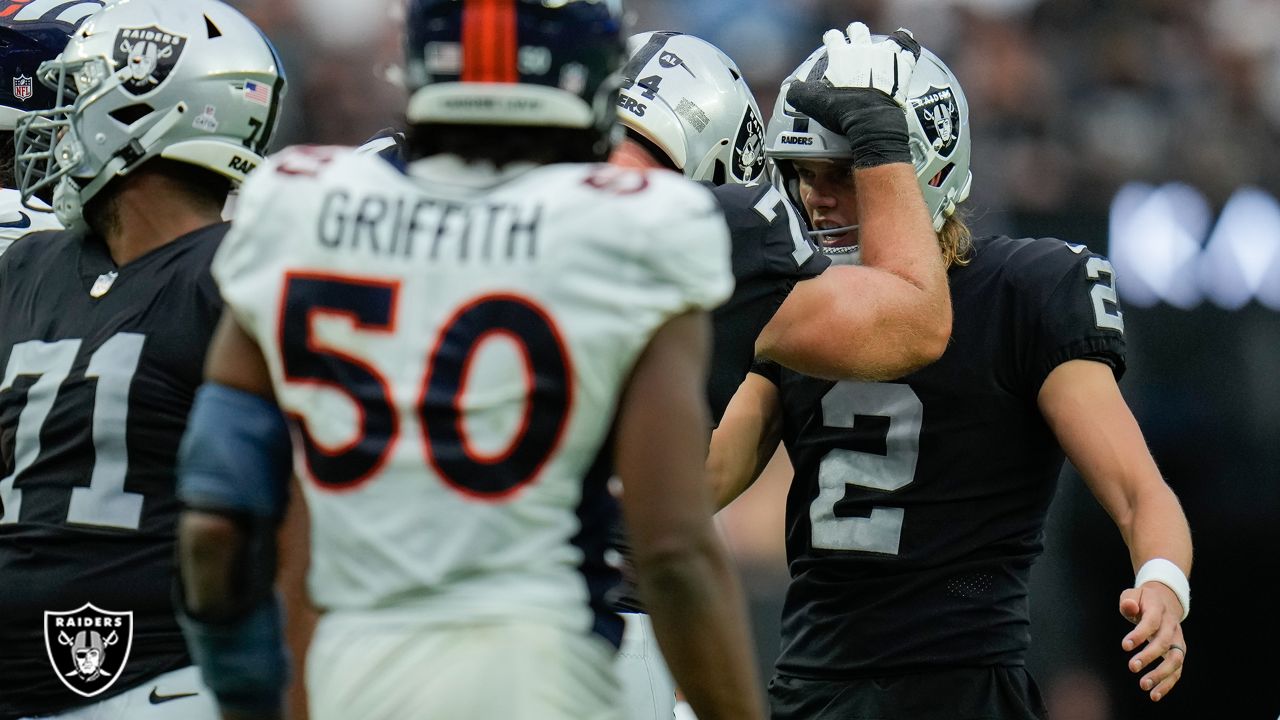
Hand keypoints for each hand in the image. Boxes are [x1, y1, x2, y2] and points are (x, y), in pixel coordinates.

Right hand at [785, 23, 921, 167]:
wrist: (871, 119)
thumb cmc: (842, 111)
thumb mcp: (813, 103)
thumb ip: (799, 93)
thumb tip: (791, 89)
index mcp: (841, 55)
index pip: (833, 38)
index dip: (831, 38)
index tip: (830, 39)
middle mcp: (863, 50)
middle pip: (859, 31)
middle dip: (856, 31)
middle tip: (854, 35)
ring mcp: (885, 56)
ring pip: (885, 38)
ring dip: (883, 41)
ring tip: (883, 44)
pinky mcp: (903, 65)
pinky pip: (909, 48)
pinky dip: (908, 47)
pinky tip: (907, 47)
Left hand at [1119, 582, 1185, 701]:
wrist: (1165, 601)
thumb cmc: (1143, 600)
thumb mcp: (1133, 594)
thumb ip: (1128, 600)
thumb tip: (1129, 607)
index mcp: (1159, 610)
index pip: (1151, 622)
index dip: (1139, 634)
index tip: (1125, 646)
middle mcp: (1172, 626)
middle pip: (1164, 643)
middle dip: (1149, 656)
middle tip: (1132, 667)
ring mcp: (1178, 641)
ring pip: (1175, 660)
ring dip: (1161, 674)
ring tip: (1143, 685)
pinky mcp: (1178, 653)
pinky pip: (1177, 671)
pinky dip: (1167, 684)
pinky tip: (1154, 695)